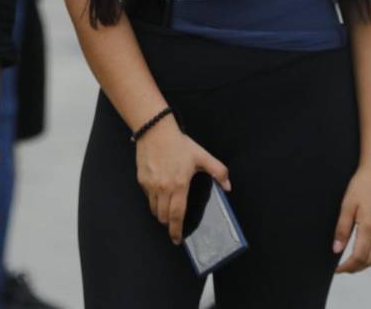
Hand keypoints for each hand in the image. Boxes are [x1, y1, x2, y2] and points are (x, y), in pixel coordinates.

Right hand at [135, 117, 230, 244]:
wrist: (155, 130)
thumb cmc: (179, 144)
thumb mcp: (202, 156)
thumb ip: (218, 171)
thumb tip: (228, 187)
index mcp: (179, 186)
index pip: (177, 215)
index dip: (177, 230)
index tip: (177, 240)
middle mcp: (163, 189)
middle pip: (163, 216)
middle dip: (169, 224)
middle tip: (174, 225)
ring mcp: (150, 185)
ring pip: (154, 209)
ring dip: (160, 214)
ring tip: (167, 210)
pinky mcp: (142, 180)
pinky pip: (147, 196)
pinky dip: (153, 199)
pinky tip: (159, 192)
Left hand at [333, 165, 370, 272]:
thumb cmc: (360, 186)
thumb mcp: (346, 206)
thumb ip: (342, 229)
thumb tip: (336, 250)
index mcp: (369, 228)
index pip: (358, 257)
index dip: (347, 266)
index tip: (336, 270)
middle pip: (369, 260)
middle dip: (355, 268)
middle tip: (341, 268)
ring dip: (365, 262)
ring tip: (351, 261)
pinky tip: (364, 249)